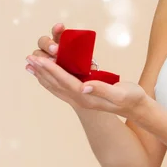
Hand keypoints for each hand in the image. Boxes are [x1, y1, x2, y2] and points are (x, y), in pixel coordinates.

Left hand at [26, 55, 147, 119]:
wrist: (136, 108)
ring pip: (56, 86)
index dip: (51, 69)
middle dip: (42, 70)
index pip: (64, 81)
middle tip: (29, 59)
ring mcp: (81, 98)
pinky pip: (62, 87)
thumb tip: (84, 86)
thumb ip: (102, 89)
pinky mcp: (84, 95)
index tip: (39, 59)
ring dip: (42, 75)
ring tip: (30, 66)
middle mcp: (80, 98)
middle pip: (56, 83)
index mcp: (87, 97)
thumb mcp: (120, 93)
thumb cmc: (131, 97)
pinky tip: (46, 75)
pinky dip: (51, 80)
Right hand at [31, 22, 97, 69]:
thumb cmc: (84, 70)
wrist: (81, 82)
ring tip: (48, 63)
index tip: (60, 26)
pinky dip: (33, 67)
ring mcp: (45, 59)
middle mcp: (51, 49)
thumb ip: (86, 61)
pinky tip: (30, 67)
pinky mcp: (41, 70)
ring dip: (40, 57)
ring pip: (37, 54)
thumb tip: (88, 63)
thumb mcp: (87, 64)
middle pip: (43, 41)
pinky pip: (34, 67)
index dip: (57, 29)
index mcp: (63, 42)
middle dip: (48, 44)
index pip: (58, 32)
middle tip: (55, 50)